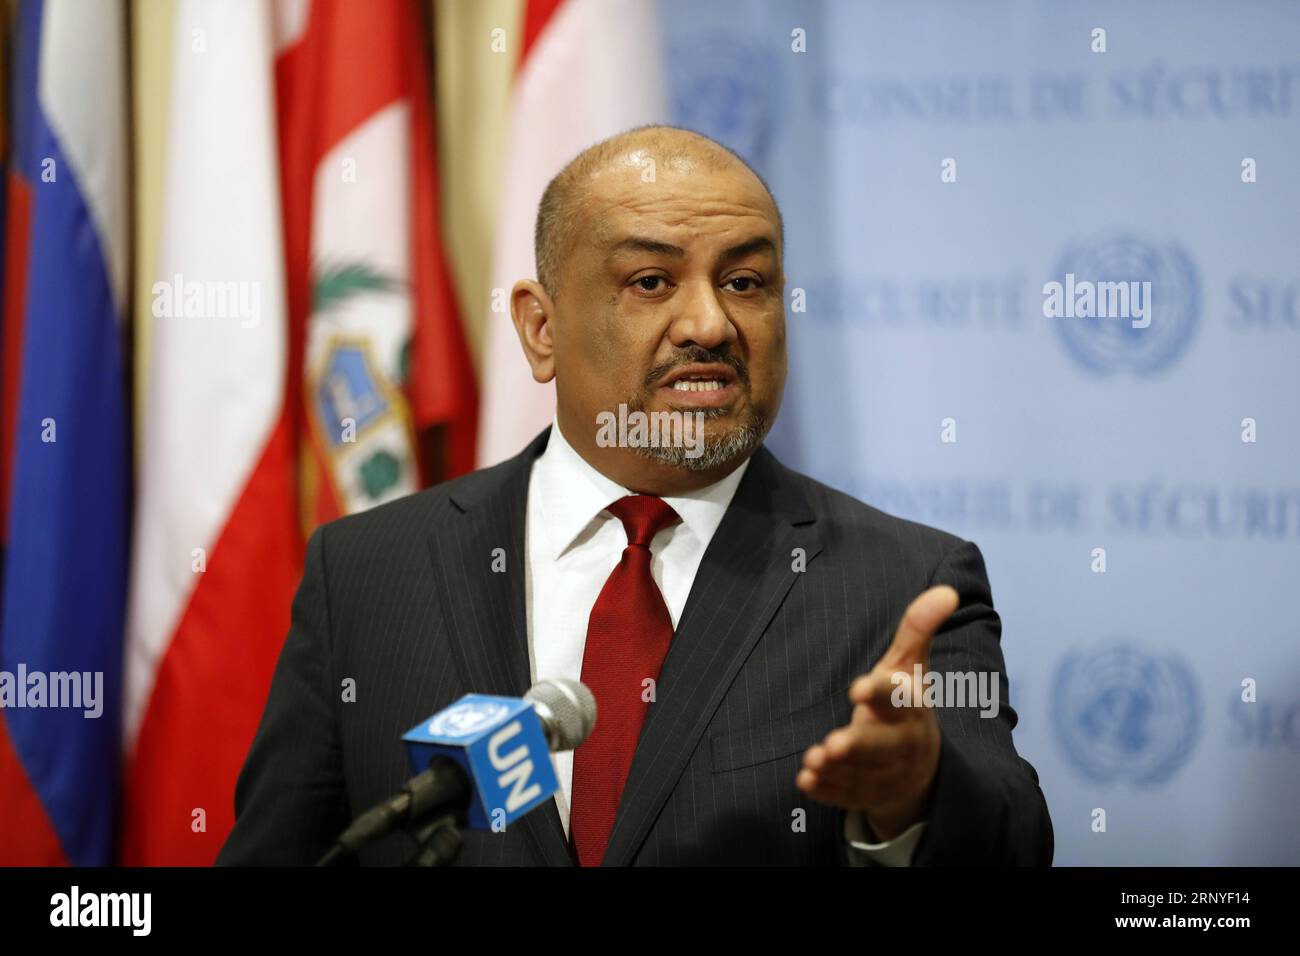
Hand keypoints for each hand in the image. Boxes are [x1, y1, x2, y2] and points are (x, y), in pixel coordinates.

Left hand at [796, 585, 958, 838]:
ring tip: (813, 759)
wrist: (919, 767)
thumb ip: (918, 630)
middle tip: (834, 743)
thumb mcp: (909, 668)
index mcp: (911, 709)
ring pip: (863, 774)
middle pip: (883, 746)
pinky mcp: (868, 794)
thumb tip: (946, 590)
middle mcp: (903, 743)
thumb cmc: (903, 706)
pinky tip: (806, 782)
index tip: (857, 688)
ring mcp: (887, 773)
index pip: (898, 700)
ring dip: (838, 770)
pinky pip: (849, 796)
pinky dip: (828, 791)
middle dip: (860, 745)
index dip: (880, 694)